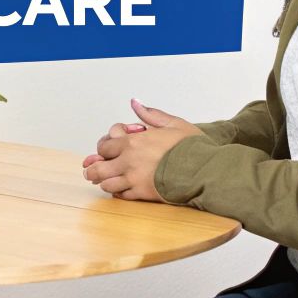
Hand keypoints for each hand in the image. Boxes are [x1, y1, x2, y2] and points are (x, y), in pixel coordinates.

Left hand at [80, 99, 203, 200]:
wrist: (204, 169)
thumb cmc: (192, 147)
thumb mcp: (173, 124)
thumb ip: (150, 114)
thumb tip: (135, 102)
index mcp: (133, 142)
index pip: (105, 145)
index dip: (105, 145)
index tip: (110, 146)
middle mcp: (129, 161)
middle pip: (98, 167)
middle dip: (94, 167)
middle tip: (92, 168)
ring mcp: (134, 179)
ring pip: (106, 183)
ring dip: (104, 180)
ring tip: (106, 179)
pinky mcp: (142, 194)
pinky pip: (121, 195)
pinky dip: (117, 192)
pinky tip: (121, 188)